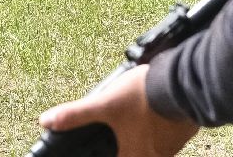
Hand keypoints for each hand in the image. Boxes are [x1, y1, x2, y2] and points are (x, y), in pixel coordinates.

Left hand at [39, 65, 197, 156]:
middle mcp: (155, 155)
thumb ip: (75, 115)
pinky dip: (164, 128)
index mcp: (134, 154)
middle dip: (130, 146)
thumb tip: (46, 121)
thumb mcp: (105, 103)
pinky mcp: (186, 131)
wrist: (183, 82)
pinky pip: (173, 136)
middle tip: (126, 137)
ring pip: (157, 149)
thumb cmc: (145, 96)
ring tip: (140, 124)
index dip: (113, 153)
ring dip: (148, 140)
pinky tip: (159, 114)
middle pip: (138, 154)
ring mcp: (173, 145)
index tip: (114, 148)